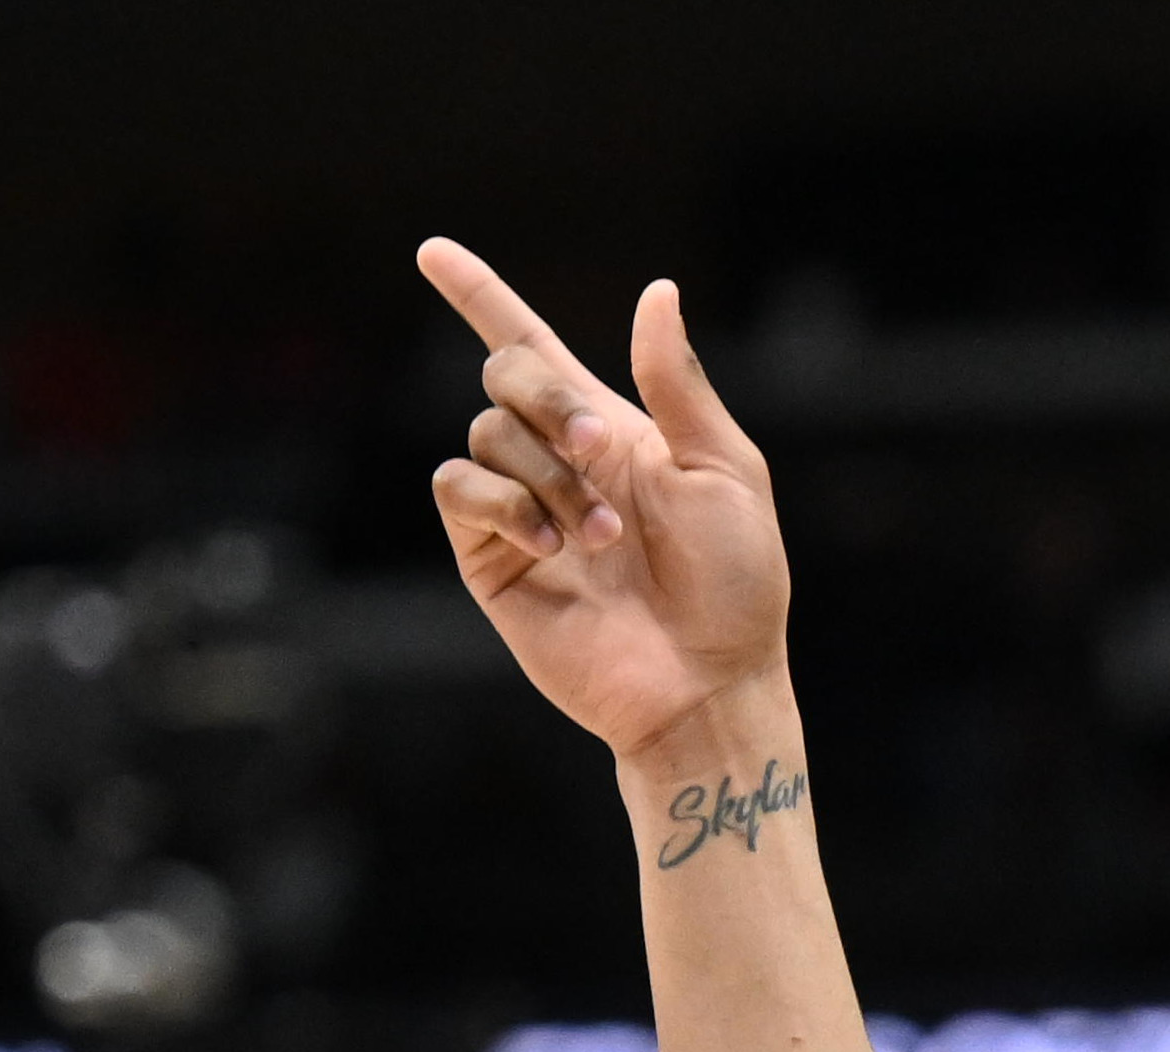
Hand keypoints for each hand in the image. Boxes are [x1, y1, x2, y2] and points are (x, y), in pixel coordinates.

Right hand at [416, 237, 791, 762]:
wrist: (708, 682)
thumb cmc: (735, 585)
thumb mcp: (726, 470)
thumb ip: (678, 384)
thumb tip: (658, 291)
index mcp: (612, 430)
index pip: (531, 345)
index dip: (480, 295)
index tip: (433, 252)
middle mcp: (557, 461)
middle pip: (505, 373)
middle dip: (547, 397)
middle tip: (599, 446)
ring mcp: (519, 510)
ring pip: (487, 433)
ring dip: (547, 473)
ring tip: (602, 536)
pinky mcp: (490, 559)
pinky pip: (458, 489)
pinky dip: (502, 501)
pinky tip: (552, 544)